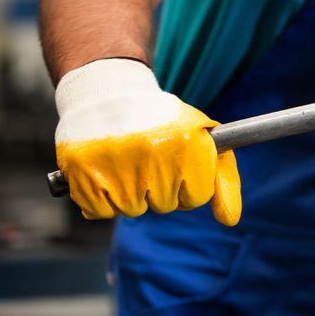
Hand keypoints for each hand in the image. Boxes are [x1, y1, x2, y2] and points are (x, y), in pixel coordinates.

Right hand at [53, 58, 240, 224]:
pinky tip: (104, 170)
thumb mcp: (202, 139)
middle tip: (147, 157)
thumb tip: (230, 221)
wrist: (107, 94)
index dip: (187, 184)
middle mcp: (154, 154)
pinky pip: (100, 211)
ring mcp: (117, 164)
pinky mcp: (83, 172)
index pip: (195, 197)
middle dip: (158, 187)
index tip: (177, 163)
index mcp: (187, 144)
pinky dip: (101, 198)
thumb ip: (222, 181)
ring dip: (130, 192)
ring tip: (125, 160)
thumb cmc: (162, 123)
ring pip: (132, 209)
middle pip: (164, 205)